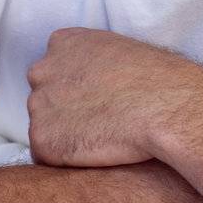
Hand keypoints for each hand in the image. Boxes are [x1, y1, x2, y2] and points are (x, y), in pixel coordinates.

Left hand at [27, 29, 202, 167]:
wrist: (163, 106)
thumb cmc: (151, 78)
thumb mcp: (114, 48)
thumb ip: (89, 59)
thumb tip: (87, 77)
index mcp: (61, 42)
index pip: (55, 68)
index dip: (77, 87)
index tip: (99, 97)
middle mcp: (42, 70)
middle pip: (45, 96)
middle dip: (65, 110)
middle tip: (99, 120)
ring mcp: (39, 106)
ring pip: (46, 126)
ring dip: (66, 134)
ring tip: (102, 136)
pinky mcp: (43, 141)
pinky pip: (47, 155)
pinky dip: (66, 159)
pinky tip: (94, 153)